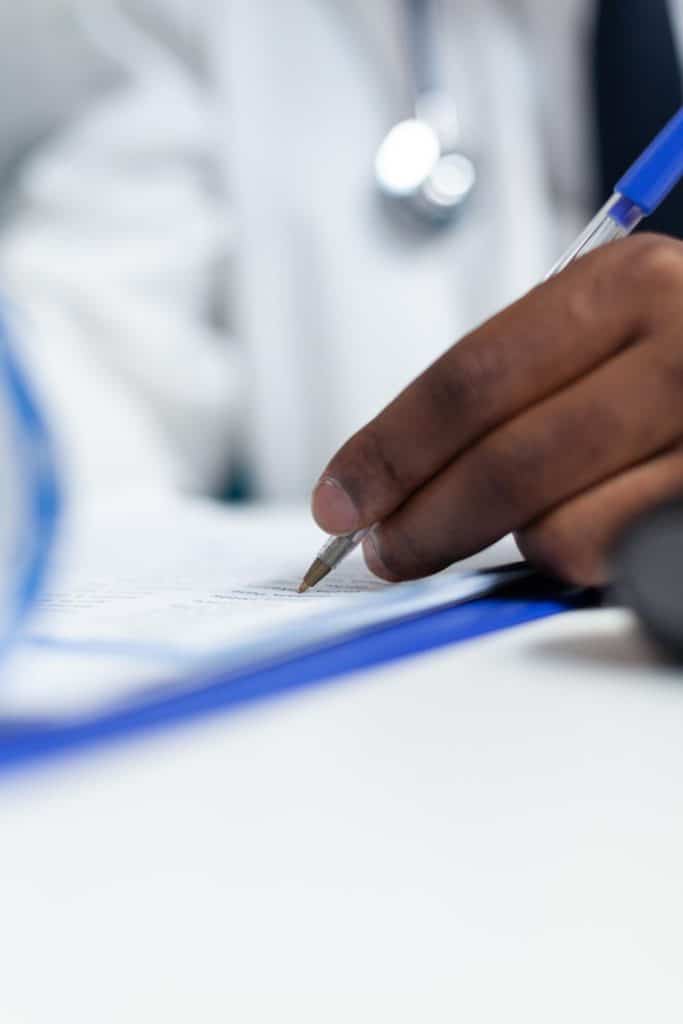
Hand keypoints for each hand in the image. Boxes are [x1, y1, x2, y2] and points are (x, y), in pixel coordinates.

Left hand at [311, 235, 682, 585]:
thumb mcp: (614, 329)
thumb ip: (519, 381)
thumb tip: (395, 471)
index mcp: (631, 286)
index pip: (471, 379)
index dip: (390, 447)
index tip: (341, 495)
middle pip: (503, 459)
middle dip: (421, 520)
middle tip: (383, 550)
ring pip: (557, 526)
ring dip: (520, 543)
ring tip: (535, 522)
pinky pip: (617, 560)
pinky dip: (584, 562)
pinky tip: (591, 533)